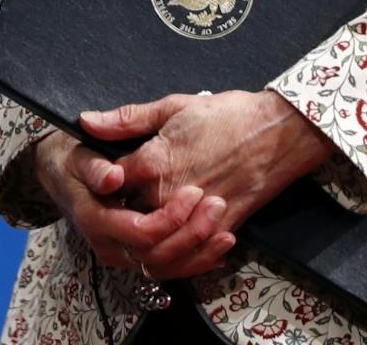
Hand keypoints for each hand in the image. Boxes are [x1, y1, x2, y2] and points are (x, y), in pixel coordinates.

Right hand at [32, 132, 234, 279]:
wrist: (65, 177)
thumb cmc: (78, 161)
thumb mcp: (81, 155)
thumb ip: (96, 166)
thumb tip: (113, 178)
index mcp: (96, 220)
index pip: (138, 232)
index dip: (169, 218)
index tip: (193, 191)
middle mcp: (109, 246)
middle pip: (156, 255)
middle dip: (191, 235)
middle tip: (217, 204)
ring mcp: (125, 255)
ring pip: (166, 267)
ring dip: (199, 253)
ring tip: (226, 231)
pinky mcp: (138, 255)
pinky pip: (169, 268)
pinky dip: (196, 261)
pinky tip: (220, 246)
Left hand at [82, 89, 335, 236]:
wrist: (279, 131)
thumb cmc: (229, 114)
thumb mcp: (174, 106)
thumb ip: (128, 119)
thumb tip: (87, 122)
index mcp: (152, 162)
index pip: (105, 187)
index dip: (98, 186)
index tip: (103, 180)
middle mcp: (169, 195)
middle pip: (125, 226)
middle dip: (116, 221)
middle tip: (119, 208)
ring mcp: (195, 217)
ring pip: (155, 252)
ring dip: (146, 245)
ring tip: (147, 227)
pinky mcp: (219, 229)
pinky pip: (190, 258)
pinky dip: (180, 258)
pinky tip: (177, 244)